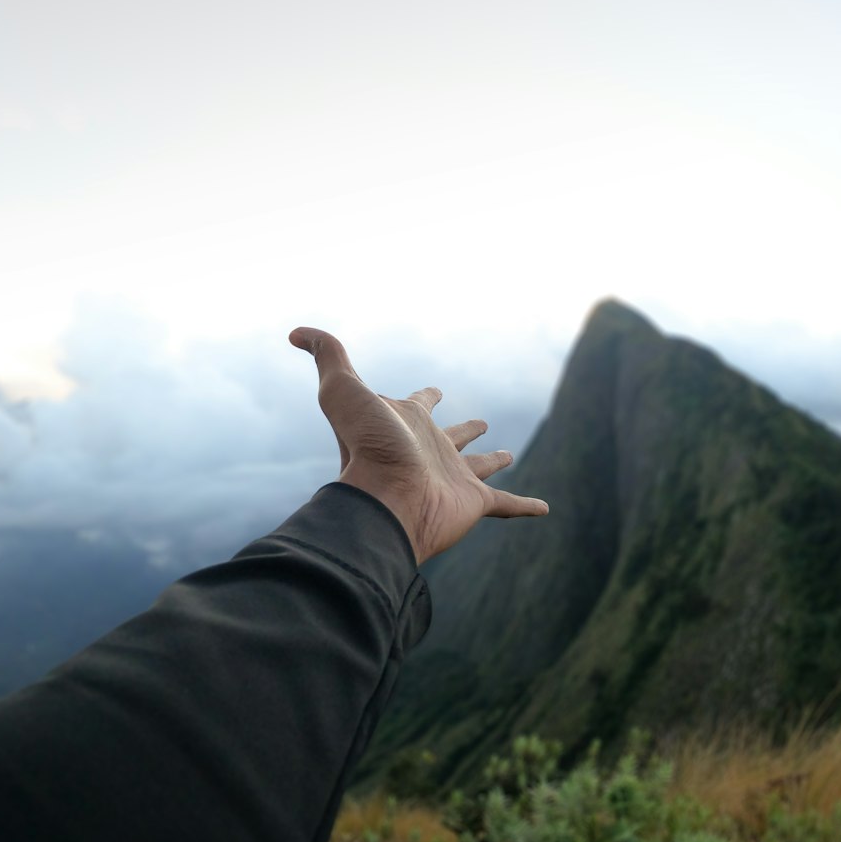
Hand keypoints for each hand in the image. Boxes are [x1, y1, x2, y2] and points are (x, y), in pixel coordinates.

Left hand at [290, 328, 548, 563]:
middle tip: (479, 422)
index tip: (434, 389)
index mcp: (406, 425)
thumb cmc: (366, 446)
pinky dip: (525, 507)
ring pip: (478, 467)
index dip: (425, 396)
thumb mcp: (342, 389)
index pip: (417, 404)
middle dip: (464, 430)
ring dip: (493, 461)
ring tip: (508, 454)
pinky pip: (506, 504)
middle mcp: (429, 452)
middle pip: (451, 437)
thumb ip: (328, 355)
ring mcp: (452, 479)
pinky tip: (544, 509)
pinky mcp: (474, 504)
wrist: (386, 500)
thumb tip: (296, 332)